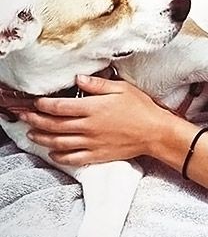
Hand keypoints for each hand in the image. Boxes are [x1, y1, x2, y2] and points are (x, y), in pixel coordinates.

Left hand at [19, 75, 171, 166]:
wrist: (154, 133)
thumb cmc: (140, 108)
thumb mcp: (121, 88)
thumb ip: (97, 84)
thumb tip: (78, 78)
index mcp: (93, 108)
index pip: (60, 107)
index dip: (43, 105)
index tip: (35, 102)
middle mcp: (89, 127)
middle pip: (54, 125)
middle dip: (35, 120)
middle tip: (24, 117)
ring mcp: (91, 143)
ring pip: (59, 142)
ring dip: (42, 138)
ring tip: (32, 133)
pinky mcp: (96, 155)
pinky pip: (72, 158)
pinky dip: (59, 156)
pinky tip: (52, 152)